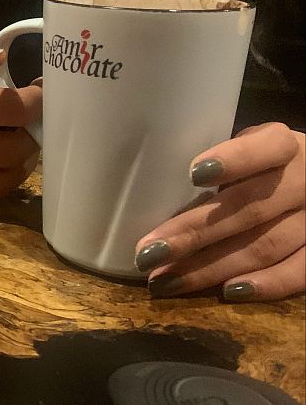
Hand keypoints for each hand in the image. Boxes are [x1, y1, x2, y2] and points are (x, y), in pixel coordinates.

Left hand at [135, 123, 304, 300]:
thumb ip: (221, 166)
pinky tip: (227, 293)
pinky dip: (266, 285)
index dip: (234, 160)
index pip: (265, 148)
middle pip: (248, 208)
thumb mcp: (249, 150)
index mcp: (284, 146)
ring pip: (265, 245)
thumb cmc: (264, 165)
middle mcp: (305, 180)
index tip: (194, 173)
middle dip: (194, 233)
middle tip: (148, 253)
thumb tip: (152, 196)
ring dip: (211, 267)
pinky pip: (300, 272)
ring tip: (165, 280)